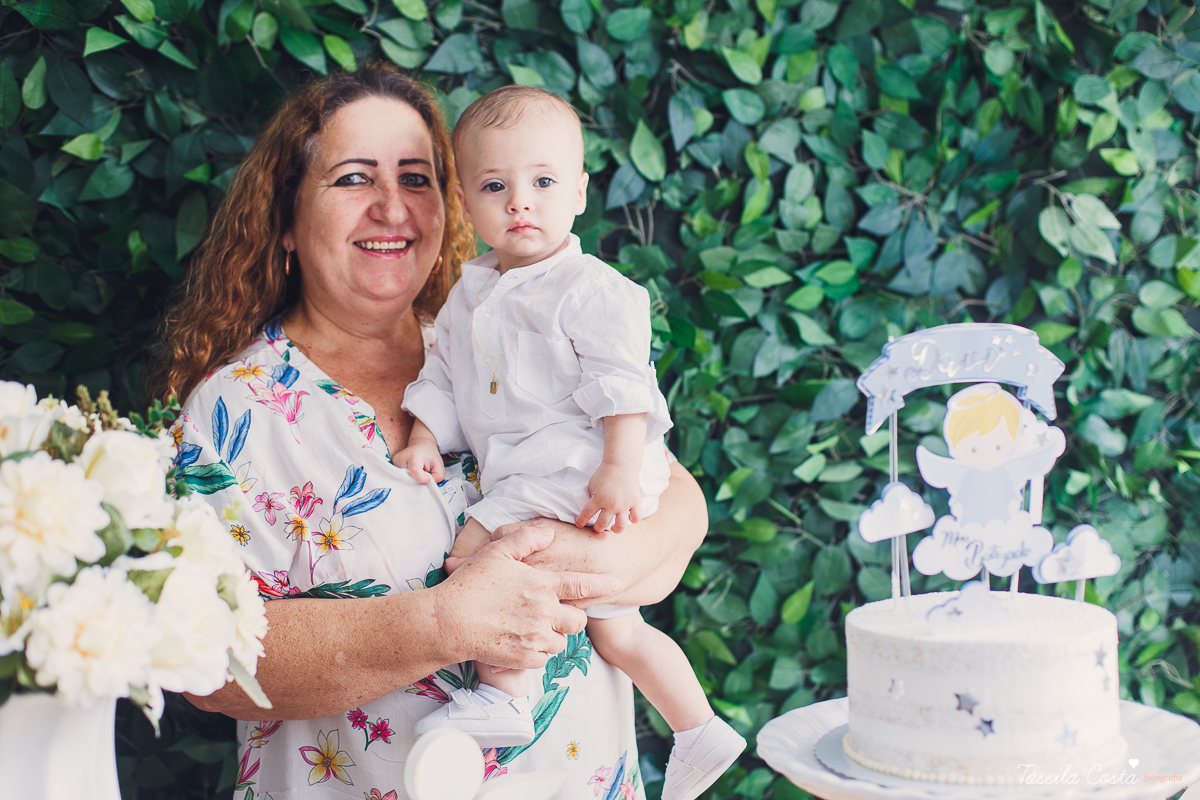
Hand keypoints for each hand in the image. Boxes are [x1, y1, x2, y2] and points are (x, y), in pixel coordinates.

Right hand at [394, 440, 443, 483]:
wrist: (420, 446)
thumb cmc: (429, 455)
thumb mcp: (438, 464)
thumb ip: (438, 476)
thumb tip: (429, 484)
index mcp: (413, 455)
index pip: (415, 471)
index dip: (423, 478)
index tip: (428, 477)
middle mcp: (400, 459)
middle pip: (408, 479)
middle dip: (417, 481)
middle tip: (422, 475)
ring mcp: (394, 463)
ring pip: (403, 480)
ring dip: (412, 480)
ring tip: (416, 473)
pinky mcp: (391, 467)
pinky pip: (399, 479)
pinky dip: (407, 479)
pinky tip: (411, 474)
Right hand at [433, 523, 618, 669]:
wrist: (448, 622)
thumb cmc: (470, 584)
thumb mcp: (496, 552)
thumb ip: (526, 540)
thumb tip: (548, 533)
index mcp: (541, 585)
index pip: (581, 585)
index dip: (601, 583)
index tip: (616, 582)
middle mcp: (543, 612)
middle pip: (577, 622)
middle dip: (571, 618)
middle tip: (555, 613)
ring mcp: (535, 637)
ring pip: (561, 642)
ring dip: (553, 636)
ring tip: (534, 628)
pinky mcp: (524, 658)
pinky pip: (544, 659)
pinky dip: (538, 653)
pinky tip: (523, 642)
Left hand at [575, 462, 640, 532]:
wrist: (621, 463)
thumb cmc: (605, 473)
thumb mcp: (592, 484)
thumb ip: (591, 497)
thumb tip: (591, 509)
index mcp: (598, 499)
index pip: (586, 515)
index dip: (581, 522)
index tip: (580, 524)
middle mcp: (611, 504)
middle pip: (602, 524)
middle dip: (597, 528)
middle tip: (597, 526)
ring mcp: (624, 505)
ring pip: (620, 526)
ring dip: (615, 529)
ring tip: (613, 527)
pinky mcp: (635, 502)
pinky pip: (636, 517)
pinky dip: (633, 520)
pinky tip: (628, 517)